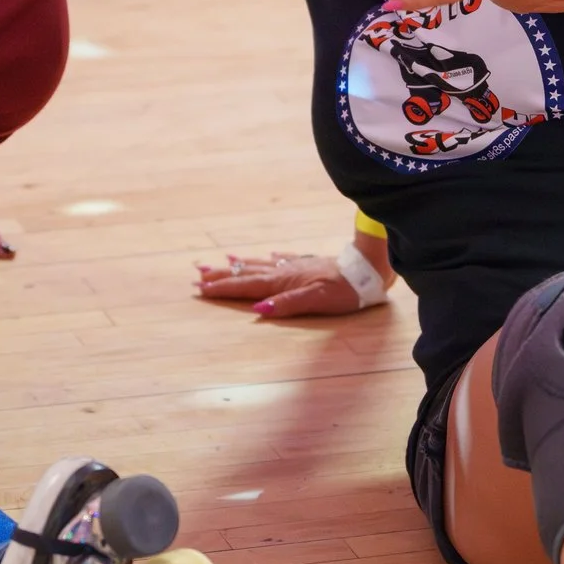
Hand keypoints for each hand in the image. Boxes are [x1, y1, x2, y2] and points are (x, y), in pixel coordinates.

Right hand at [194, 252, 366, 317]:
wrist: (366, 271)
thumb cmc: (343, 290)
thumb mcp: (315, 300)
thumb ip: (286, 304)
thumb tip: (259, 309)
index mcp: (282, 283)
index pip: (246, 287)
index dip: (223, 288)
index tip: (200, 288)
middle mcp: (283, 272)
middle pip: (246, 274)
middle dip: (221, 276)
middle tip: (198, 276)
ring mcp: (294, 266)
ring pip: (260, 265)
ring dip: (238, 266)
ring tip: (220, 262)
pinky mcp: (307, 264)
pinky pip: (281, 259)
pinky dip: (268, 258)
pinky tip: (267, 254)